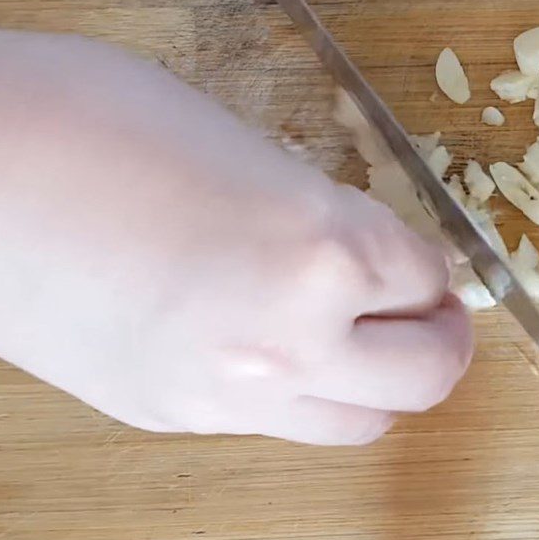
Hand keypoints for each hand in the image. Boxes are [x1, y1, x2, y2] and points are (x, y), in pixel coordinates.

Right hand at [0, 30, 472, 444]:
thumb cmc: (97, 116)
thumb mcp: (244, 148)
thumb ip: (316, 212)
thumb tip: (356, 253)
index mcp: (317, 246)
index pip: (424, 276)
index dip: (433, 265)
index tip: (428, 262)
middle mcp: (287, 338)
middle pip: (424, 376)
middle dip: (440, 337)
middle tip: (430, 311)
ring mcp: (227, 396)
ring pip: (358, 422)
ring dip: (379, 379)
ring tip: (362, 339)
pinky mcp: (168, 417)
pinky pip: (277, 423)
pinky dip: (303, 390)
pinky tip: (275, 344)